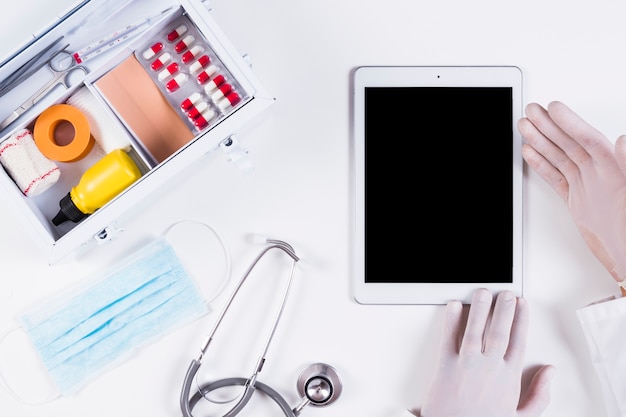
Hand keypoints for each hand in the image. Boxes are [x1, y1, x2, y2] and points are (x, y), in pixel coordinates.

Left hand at [420, 289, 553, 416]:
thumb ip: (539, 394)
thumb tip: (550, 372)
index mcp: (509, 378)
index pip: (519, 341)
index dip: (521, 320)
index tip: (522, 304)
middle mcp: (489, 368)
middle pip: (500, 331)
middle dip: (504, 309)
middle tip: (505, 293)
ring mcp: (467, 366)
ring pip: (475, 329)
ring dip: (479, 308)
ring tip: (482, 292)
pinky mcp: (445, 367)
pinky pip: (448, 338)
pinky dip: (451, 321)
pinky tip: (453, 307)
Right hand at [519, 101, 625, 282]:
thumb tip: (623, 140)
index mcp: (614, 170)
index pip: (588, 139)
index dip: (569, 123)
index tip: (553, 109)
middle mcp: (600, 175)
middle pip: (569, 144)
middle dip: (549, 126)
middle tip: (532, 111)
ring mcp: (588, 188)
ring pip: (559, 158)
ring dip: (541, 142)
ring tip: (524, 127)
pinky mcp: (578, 202)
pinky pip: (557, 179)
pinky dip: (542, 166)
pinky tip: (530, 155)